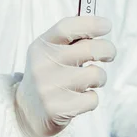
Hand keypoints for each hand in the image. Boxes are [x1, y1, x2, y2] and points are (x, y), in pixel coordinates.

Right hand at [14, 16, 115, 136]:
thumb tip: (99, 24)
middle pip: (89, 48)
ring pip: (96, 75)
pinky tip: (78, 99)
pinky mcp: (57, 109)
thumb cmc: (49, 76)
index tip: (106, 25)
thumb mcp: (50, 53)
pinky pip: (93, 99)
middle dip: (107, 49)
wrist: (27, 112)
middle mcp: (43, 65)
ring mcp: (49, 88)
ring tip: (87, 82)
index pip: (66, 27)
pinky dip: (91, 99)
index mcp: (41, 46)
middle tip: (109, 54)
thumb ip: (71, 39)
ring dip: (99, 78)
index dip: (90, 24)